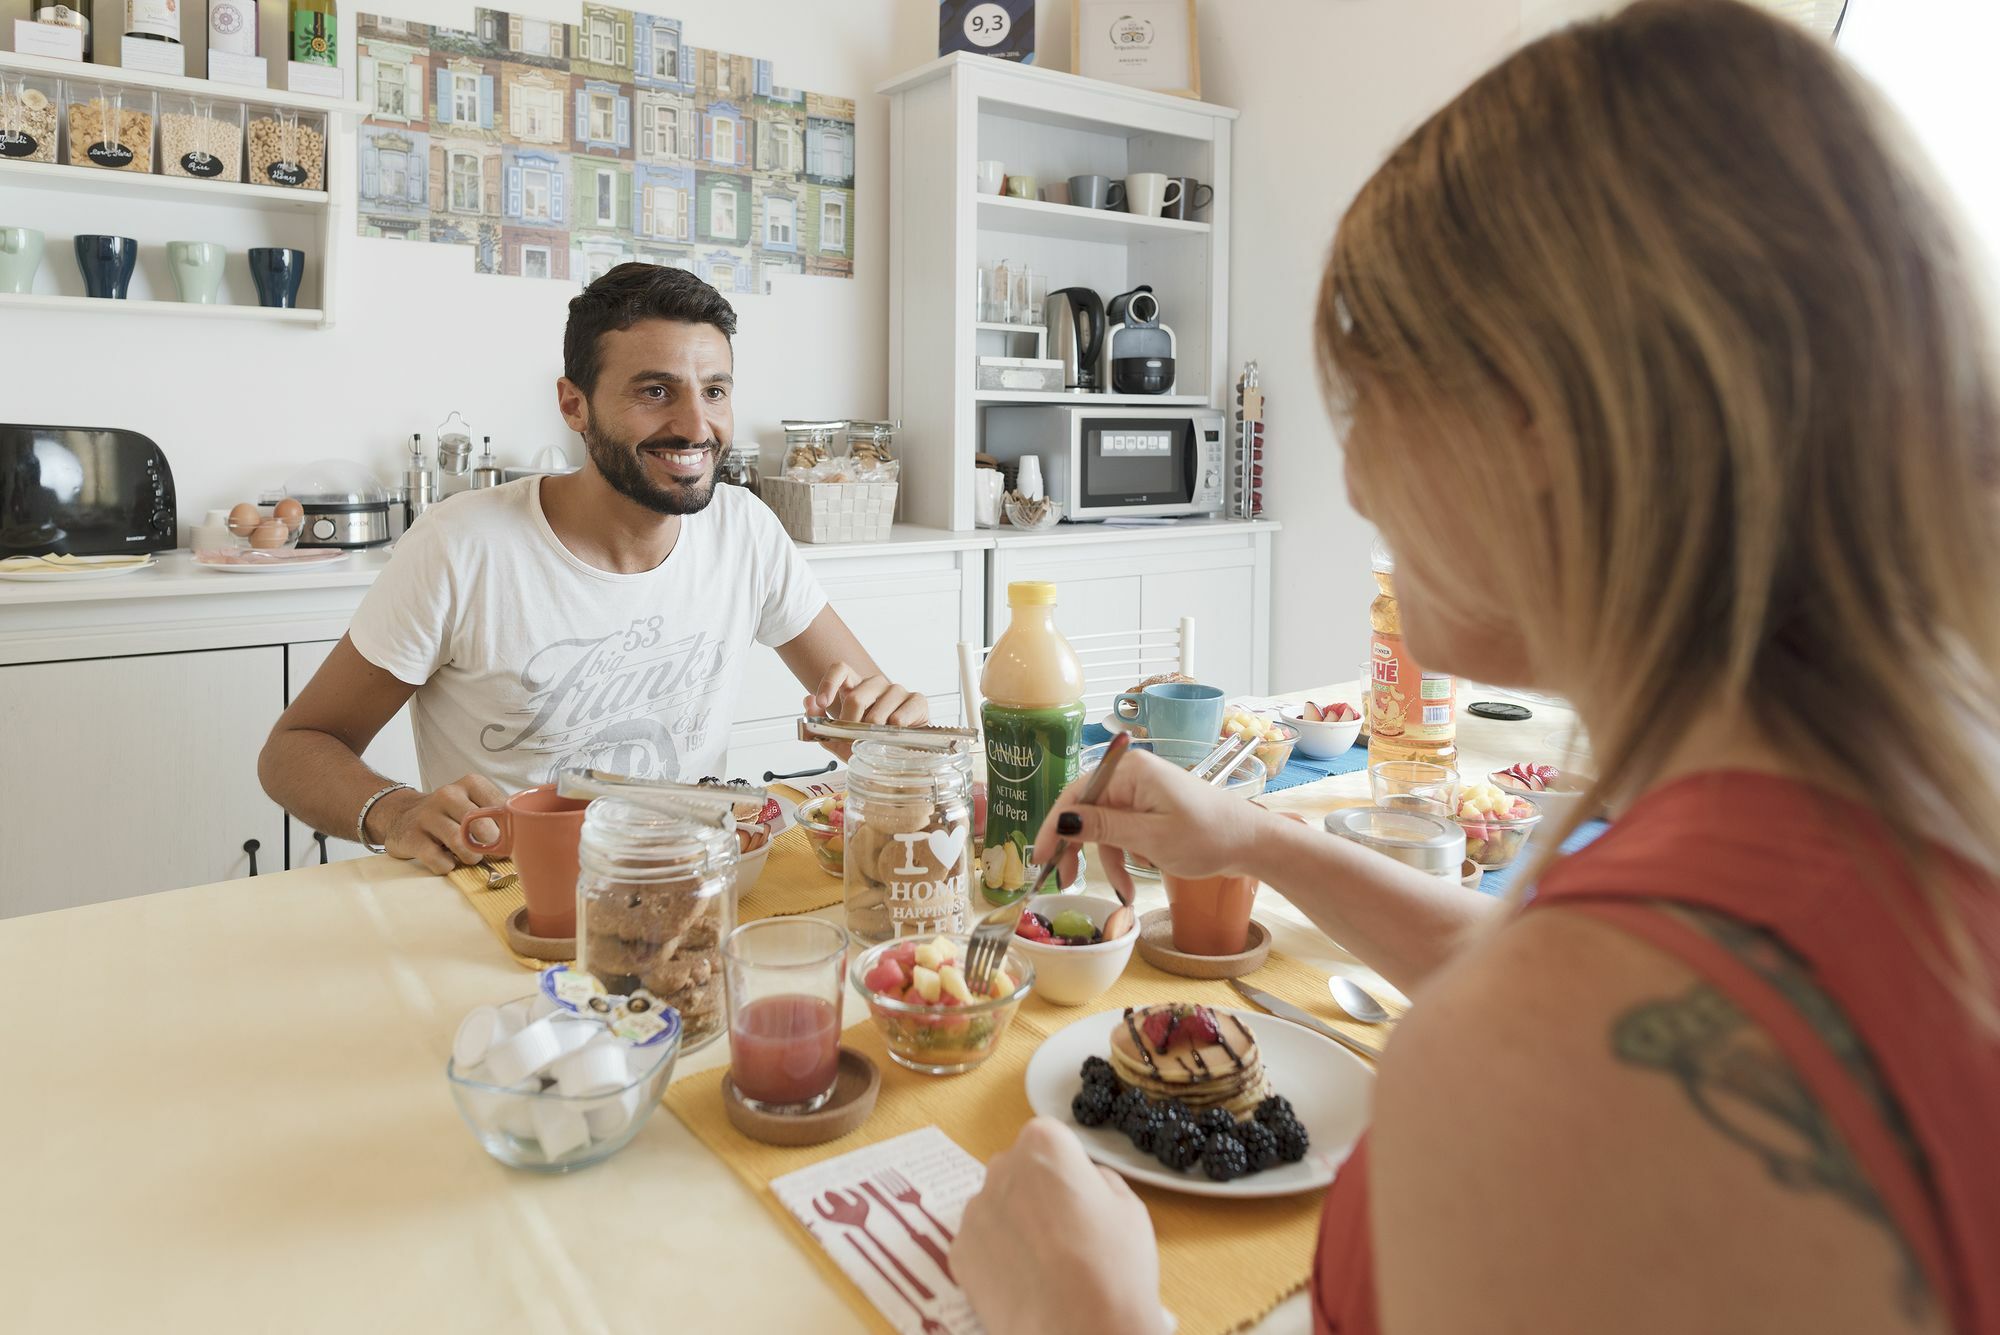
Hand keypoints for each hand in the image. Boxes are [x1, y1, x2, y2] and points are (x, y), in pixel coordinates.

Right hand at [368, 774, 509, 874]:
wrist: (402, 815)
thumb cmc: (450, 814)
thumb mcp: (474, 803)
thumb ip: (498, 814)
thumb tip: (529, 834)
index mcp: (471, 784)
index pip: (501, 807)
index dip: (510, 830)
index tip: (511, 841)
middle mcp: (448, 795)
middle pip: (482, 827)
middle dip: (492, 847)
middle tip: (492, 854)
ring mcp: (428, 815)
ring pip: (460, 843)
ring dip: (471, 857)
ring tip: (470, 857)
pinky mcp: (412, 837)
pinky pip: (438, 860)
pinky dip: (448, 866)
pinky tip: (447, 861)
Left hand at [804, 662, 929, 757]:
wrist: (899, 758)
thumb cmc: (870, 744)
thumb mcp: (840, 740)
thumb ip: (821, 723)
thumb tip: (808, 701)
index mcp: (856, 688)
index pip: (841, 669)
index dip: (829, 682)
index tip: (822, 703)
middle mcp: (876, 685)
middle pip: (857, 696)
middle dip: (851, 724)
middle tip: (853, 740)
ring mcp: (897, 691)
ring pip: (879, 711)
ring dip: (874, 733)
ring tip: (877, 742)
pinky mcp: (917, 701)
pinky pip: (901, 715)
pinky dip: (894, 730)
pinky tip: (895, 736)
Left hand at [954, 1119, 1167, 1334]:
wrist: (1077, 1330)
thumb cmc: (1111, 1266)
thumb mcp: (1128, 1207)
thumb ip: (1098, 1181)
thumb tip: (1084, 1183)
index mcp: (1044, 1145)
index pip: (1051, 1139)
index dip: (1069, 1168)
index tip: (1080, 1196)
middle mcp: (1001, 1168)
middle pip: (1019, 1169)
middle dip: (1036, 1191)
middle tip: (1066, 1230)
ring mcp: (974, 1211)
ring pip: (997, 1206)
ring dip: (1015, 1223)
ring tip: (1045, 1263)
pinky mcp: (959, 1252)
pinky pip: (981, 1243)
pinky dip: (997, 1257)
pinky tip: (1024, 1281)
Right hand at [1032, 748, 1274, 904]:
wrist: (1251, 842)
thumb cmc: (1207, 836)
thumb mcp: (1150, 837)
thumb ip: (1103, 827)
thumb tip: (1063, 819)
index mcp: (1128, 770)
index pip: (1074, 795)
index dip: (1053, 828)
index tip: (1040, 861)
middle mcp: (1130, 774)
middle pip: (1086, 810)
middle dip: (1078, 848)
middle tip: (1066, 881)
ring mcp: (1142, 790)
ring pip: (1104, 826)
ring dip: (1108, 860)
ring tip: (1124, 893)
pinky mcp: (1152, 807)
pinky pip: (1123, 830)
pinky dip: (1125, 855)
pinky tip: (1138, 875)